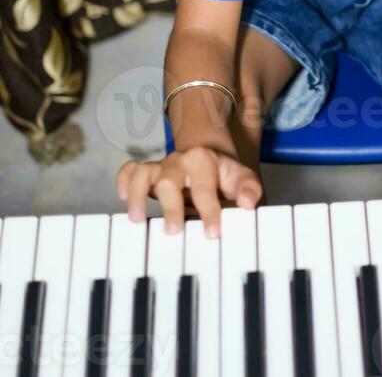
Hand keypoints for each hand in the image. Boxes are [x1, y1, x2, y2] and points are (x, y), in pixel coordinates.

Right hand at [116, 145, 262, 238]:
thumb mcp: (242, 179)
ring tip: (137, 220)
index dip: (209, 211)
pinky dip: (123, 182)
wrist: (210, 159)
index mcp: (205, 161)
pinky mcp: (148, 172)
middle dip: (170, 207)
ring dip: (138, 195)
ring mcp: (162, 166)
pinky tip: (122, 198)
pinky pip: (129, 170)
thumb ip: (249, 190)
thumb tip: (247, 203)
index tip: (213, 233)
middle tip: (174, 232)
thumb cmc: (224, 177)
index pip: (205, 187)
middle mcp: (181, 161)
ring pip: (143, 173)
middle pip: (169, 180)